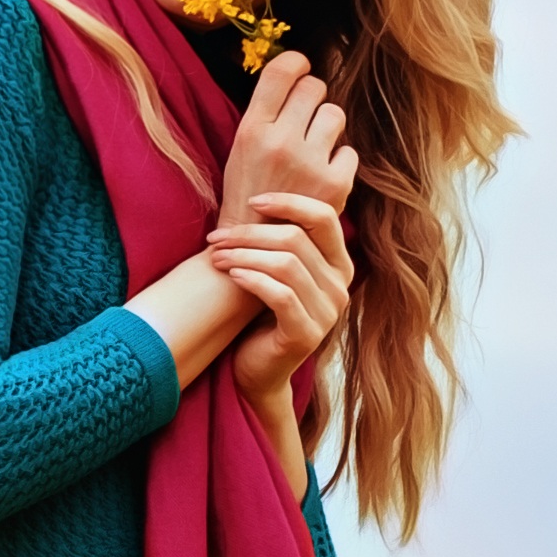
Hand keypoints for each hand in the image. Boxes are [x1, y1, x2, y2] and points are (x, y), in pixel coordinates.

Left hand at [205, 188, 352, 451]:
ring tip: (215, 256)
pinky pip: (280, 295)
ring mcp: (328, 312)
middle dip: (250, 232)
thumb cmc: (259, 313)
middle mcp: (341, 285)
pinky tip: (231, 275)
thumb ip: (280, 238)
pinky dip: (252, 279)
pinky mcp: (307, 334)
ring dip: (244, 254)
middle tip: (215, 236)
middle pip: (297, 238)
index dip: (288, 202)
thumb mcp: (275, 270)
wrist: (256, 369)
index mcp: (338, 263)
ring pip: (286, 263)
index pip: (325, 215)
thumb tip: (257, 188)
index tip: (251, 201)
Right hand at [220, 51, 355, 228]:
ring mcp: (310, 162)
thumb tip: (295, 76)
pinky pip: (349, 151)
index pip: (282, 71)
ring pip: (335, 114)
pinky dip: (338, 161)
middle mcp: (281, 141)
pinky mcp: (335, 183)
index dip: (296, 64)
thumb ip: (266, 114)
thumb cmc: (247, 195)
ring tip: (312, 149)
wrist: (253, 250)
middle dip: (312, 98)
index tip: (298, 72)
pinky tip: (321, 176)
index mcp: (252, 130)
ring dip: (327, 127)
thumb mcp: (241, 148)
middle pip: (314, 87)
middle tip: (304, 119)